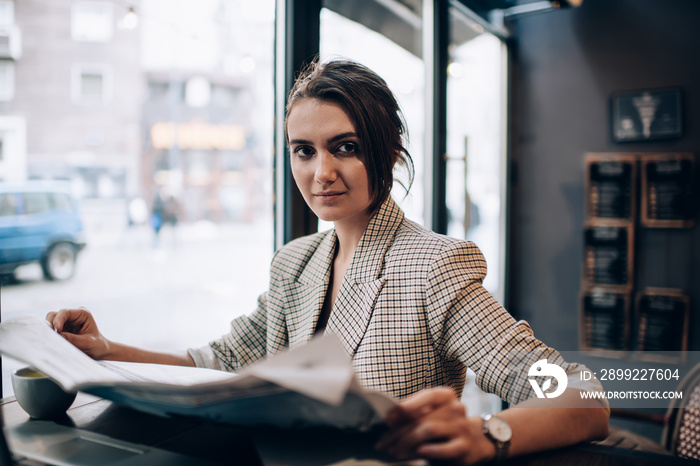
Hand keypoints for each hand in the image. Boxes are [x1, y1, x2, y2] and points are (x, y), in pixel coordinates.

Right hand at [45, 307, 110, 359]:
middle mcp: (73, 315)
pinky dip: (49, 334)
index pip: (65, 312)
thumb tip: (59, 336)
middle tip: (51, 336)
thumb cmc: (96, 345)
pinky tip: (51, 341)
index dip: (58, 320)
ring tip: (51, 339)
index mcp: (82, 313)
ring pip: (50, 321)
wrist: (98, 350)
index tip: (56, 330)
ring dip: (49, 330)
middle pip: (54, 315)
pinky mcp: (61, 329)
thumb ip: (73, 339)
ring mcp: (66, 322)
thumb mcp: (87, 343)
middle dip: (50, 324)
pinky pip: (51, 330)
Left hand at [376, 387, 492, 464]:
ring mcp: (461, 427)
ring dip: (408, 441)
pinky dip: (431, 450)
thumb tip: (390, 421)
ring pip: (430, 430)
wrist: (478, 441)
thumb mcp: (435, 414)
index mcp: (446, 396)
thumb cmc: (447, 426)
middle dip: (398, 432)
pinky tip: (419, 452)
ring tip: (394, 451)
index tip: (389, 418)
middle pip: (422, 417)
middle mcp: (455, 408)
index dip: (407, 405)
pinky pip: (446, 448)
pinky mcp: (465, 446)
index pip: (427, 396)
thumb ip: (417, 414)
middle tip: (383, 443)